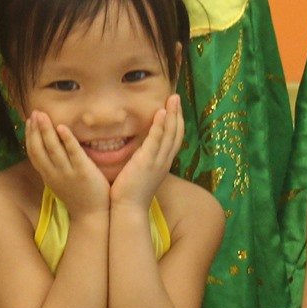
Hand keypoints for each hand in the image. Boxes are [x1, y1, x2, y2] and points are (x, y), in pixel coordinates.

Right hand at [23, 110, 111, 216]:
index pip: (33, 153)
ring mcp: (68, 173)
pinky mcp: (83, 172)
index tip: (28, 121)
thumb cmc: (78, 196)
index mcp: (47, 175)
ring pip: (53, 149)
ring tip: (42, 115)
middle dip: (35, 130)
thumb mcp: (59, 182)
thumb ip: (54, 167)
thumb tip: (49, 149)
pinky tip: (62, 127)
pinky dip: (67, 140)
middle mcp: (54, 174)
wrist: (92, 216)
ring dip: (46, 130)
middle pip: (39, 149)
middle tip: (34, 113)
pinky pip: (73, 153)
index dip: (29, 136)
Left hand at [108, 95, 183, 209]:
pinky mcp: (147, 162)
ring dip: (172, 115)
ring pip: (170, 134)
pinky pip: (156, 140)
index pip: (174, 139)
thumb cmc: (130, 194)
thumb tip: (138, 152)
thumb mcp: (141, 174)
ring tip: (173, 98)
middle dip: (178, 114)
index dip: (176, 122)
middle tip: (176, 97)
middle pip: (176, 133)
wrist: (128, 210)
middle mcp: (164, 161)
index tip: (174, 108)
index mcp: (163, 164)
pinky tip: (161, 112)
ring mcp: (157, 161)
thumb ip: (142, 161)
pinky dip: (160, 126)